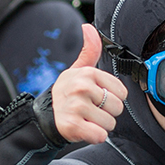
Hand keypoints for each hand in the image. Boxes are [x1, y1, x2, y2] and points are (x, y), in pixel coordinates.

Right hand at [51, 24, 127, 143]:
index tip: (95, 98)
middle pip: (117, 108)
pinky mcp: (73, 126)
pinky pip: (100, 135)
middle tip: (89, 110)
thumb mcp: (77, 70)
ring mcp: (77, 107)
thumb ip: (89, 51)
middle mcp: (82, 88)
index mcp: (88, 73)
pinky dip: (94, 136)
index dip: (111, 98)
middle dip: (106, 113)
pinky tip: (83, 129)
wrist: (43, 116)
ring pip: (109, 124)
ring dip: (99, 126)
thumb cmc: (66, 93)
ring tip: (84, 119)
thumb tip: (88, 27)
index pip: (122, 92)